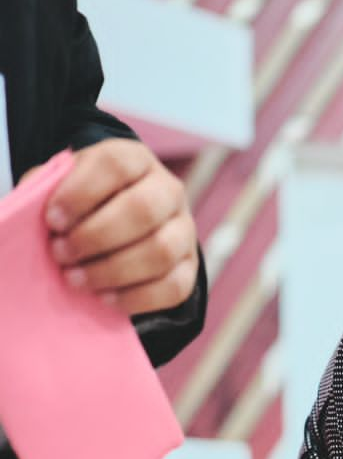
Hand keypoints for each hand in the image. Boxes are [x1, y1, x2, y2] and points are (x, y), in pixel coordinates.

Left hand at [42, 139, 198, 316]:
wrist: (124, 223)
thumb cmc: (86, 203)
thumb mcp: (65, 184)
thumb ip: (48, 188)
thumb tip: (36, 209)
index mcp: (136, 160)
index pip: (115, 165)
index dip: (81, 193)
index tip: (52, 219)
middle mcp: (168, 190)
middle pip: (143, 210)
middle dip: (96, 237)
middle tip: (61, 253)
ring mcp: (185, 230)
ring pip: (161, 251)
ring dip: (112, 271)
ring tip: (76, 279)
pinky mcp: (190, 267)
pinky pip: (174, 287)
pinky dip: (136, 298)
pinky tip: (105, 298)